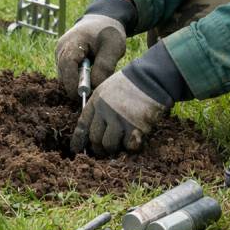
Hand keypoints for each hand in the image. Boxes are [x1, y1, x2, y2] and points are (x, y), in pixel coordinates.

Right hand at [55, 0, 134, 99]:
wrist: (102, 20)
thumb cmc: (108, 32)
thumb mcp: (113, 47)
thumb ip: (104, 66)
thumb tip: (94, 88)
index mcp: (72, 42)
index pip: (67, 66)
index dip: (73, 83)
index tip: (85, 96)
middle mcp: (61, 49)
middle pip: (63, 75)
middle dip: (76, 87)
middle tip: (94, 94)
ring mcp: (60, 54)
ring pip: (65, 77)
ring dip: (78, 83)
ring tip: (95, 80)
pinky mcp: (63, 59)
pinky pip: (68, 74)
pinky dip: (78, 79)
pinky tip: (91, 76)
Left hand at [70, 41, 190, 155]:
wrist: (151, 78)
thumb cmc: (132, 84)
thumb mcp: (108, 89)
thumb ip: (100, 106)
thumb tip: (96, 127)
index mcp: (96, 101)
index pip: (82, 125)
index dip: (79, 139)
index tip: (78, 149)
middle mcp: (104, 111)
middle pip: (94, 139)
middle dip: (98, 148)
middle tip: (104, 151)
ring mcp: (118, 120)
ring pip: (109, 145)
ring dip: (114, 148)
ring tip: (121, 143)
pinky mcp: (134, 128)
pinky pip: (128, 146)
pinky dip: (131, 146)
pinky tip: (135, 138)